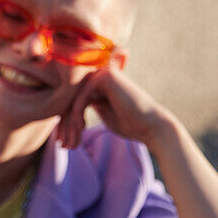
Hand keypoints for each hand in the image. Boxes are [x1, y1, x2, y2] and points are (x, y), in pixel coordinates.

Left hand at [56, 67, 172, 149]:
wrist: (152, 127)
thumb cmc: (130, 125)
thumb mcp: (104, 114)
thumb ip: (88, 107)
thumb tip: (66, 109)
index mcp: (101, 83)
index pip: (73, 101)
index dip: (66, 123)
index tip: (65, 143)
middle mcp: (102, 74)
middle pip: (71, 99)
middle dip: (66, 124)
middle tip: (65, 145)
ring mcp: (104, 73)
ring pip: (74, 98)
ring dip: (70, 122)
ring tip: (72, 141)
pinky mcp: (106, 76)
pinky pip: (82, 95)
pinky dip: (78, 112)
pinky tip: (81, 127)